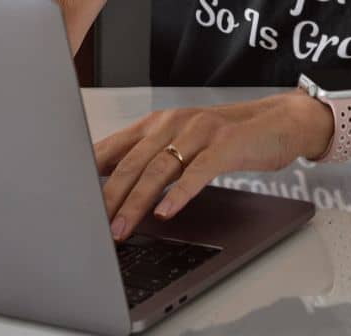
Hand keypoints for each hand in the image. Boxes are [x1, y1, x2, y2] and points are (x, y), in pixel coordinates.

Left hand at [92, 90, 333, 241]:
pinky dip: (179, 193)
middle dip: (108, 197)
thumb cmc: (228, 136)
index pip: (115, 147)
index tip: (72, 202)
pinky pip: (198, 172)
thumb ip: (151, 158)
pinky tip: (167, 211)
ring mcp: (201, 132)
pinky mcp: (226, 145)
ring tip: (122, 228)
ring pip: (159, 168)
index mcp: (159, 122)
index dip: (90, 175)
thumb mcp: (184, 142)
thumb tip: (109, 189)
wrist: (279, 121)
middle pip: (132, 161)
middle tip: (92, 226)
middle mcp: (175, 122)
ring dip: (137, 202)